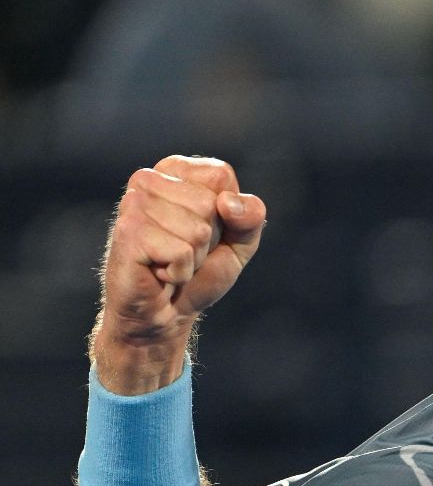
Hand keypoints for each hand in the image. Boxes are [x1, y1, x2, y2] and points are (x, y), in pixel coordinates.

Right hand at [94, 156, 266, 387]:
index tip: (204, 230)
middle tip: (185, 252)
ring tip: (170, 262)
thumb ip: (251, 215)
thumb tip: (228, 203)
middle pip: (210, 203)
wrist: (166, 314)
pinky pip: (181, 252)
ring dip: (193, 257)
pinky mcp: (127, 233)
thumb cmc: (200, 273)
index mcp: (174, 171)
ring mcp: (133, 204)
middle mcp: (147, 179)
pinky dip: (180, 271)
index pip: (220, 175)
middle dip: (208, 239)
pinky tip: (160, 273)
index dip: (226, 212)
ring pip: (197, 230)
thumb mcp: (240, 241)